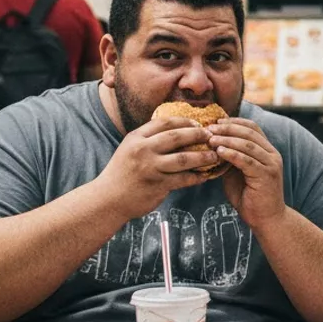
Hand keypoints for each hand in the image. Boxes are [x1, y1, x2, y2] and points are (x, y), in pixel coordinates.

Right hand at [98, 117, 219, 220]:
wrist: (108, 199)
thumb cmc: (122, 173)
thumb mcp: (130, 149)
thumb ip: (148, 139)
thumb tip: (176, 130)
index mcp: (136, 138)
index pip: (164, 122)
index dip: (184, 121)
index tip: (198, 124)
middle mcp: (143, 150)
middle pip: (177, 137)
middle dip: (198, 135)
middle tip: (211, 136)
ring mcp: (150, 168)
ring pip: (184, 158)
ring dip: (203, 157)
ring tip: (214, 156)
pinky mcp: (157, 185)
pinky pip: (183, 179)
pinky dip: (197, 177)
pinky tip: (205, 176)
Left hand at [206, 118, 286, 230]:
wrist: (267, 220)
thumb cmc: (250, 198)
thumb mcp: (236, 173)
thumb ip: (229, 159)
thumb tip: (210, 146)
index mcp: (267, 151)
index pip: (253, 128)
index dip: (234, 122)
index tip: (216, 121)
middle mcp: (272, 154)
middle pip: (250, 133)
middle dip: (228, 128)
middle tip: (209, 128)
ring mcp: (271, 164)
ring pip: (248, 145)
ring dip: (227, 139)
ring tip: (210, 138)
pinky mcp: (267, 175)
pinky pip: (247, 160)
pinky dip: (232, 154)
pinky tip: (219, 151)